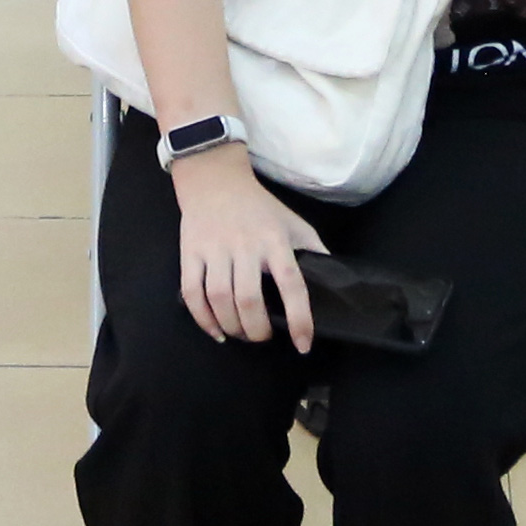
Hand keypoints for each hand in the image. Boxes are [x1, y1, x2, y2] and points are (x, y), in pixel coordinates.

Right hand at [170, 147, 323, 347]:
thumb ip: (313, 251)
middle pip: (249, 298)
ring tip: (241, 334)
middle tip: (263, 336)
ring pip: (219, 298)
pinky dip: (203, 319)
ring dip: (231, 326)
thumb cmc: (259, 207)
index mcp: (275, 240)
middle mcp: (245, 245)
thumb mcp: (293, 223)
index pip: (291, 283)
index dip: (299, 318)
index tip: (303, 344)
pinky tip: (216, 331)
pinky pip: (191, 293)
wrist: (214, 180)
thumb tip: (335, 283)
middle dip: (257, 329)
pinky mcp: (190, 253)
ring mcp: (214, 249)